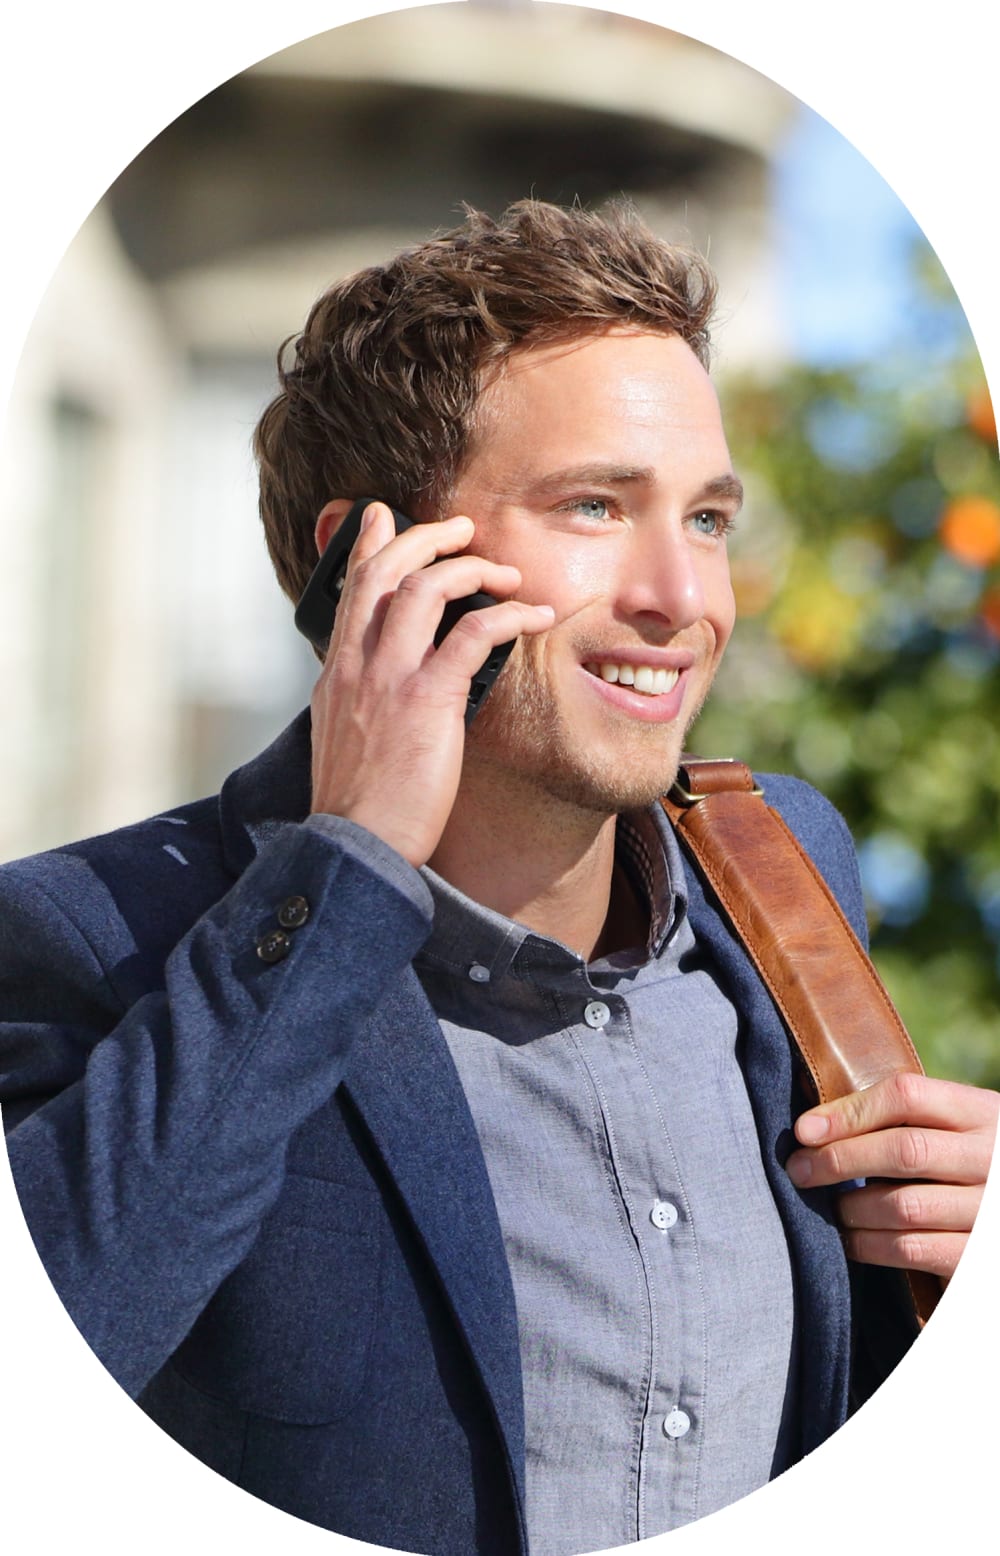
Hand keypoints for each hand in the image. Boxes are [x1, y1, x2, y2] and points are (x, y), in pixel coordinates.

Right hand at [310, 501, 553, 866]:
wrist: (354, 846)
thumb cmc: (359, 806)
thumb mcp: (344, 740)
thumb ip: (361, 702)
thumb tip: (385, 691)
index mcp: (337, 672)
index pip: (350, 589)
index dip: (368, 545)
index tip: (382, 516)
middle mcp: (356, 663)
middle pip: (386, 569)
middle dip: (426, 536)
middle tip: (461, 528)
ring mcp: (388, 677)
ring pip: (426, 586)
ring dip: (471, 568)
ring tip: (505, 573)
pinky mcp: (427, 699)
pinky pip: (473, 633)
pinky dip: (508, 615)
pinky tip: (533, 615)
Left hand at [786, 1072, 998, 1279]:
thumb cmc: (961, 1169)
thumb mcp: (952, 1131)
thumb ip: (901, 1120)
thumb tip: (813, 1126)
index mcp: (984, 1114)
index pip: (909, 1096)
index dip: (849, 1112)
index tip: (805, 1131)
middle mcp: (993, 1159)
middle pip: (905, 1150)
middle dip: (840, 1160)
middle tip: (799, 1171)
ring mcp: (990, 1212)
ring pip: (904, 1205)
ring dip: (852, 1208)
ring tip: (829, 1208)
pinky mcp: (979, 1259)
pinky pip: (912, 1249)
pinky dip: (869, 1245)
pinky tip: (850, 1241)